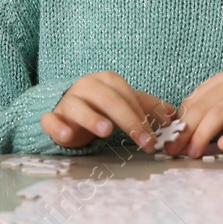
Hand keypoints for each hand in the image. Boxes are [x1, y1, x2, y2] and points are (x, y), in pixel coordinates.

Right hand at [41, 72, 173, 151]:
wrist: (69, 110)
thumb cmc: (101, 107)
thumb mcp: (125, 104)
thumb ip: (147, 108)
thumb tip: (172, 115)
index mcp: (106, 81)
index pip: (126, 95)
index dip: (142, 116)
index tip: (154, 139)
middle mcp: (86, 87)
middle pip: (107, 100)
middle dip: (128, 121)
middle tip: (144, 142)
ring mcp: (67, 101)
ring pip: (78, 106)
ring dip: (92, 118)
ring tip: (106, 130)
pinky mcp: (52, 117)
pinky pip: (50, 119)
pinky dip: (56, 126)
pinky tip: (66, 135)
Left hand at [168, 72, 222, 157]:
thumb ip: (209, 108)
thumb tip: (182, 129)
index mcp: (222, 80)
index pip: (194, 101)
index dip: (179, 121)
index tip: (169, 139)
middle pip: (204, 107)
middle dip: (186, 130)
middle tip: (176, 149)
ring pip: (221, 113)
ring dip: (204, 134)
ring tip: (194, 151)